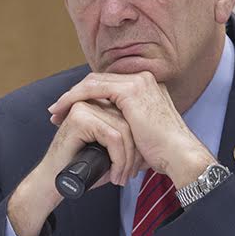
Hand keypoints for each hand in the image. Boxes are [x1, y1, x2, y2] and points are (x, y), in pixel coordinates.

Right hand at [7, 99, 145, 235]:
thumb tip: (152, 140)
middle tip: (130, 174)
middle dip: (135, 152)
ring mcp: (84, 107)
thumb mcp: (110, 151)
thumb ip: (126, 138)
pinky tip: (114, 176)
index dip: (137, 141)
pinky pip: (114, 136)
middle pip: (130, 122)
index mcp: (99, 104)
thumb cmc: (82, 169)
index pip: (130, 115)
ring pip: (124, 130)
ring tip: (122, 177)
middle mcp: (91, 101)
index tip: (137, 165)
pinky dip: (119, 159)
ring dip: (127, 160)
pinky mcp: (80, 118)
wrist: (56, 183)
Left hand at [47, 71, 212, 187]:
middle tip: (57, 111)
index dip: (86, 96)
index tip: (70, 111)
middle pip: (98, 81)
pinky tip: (63, 109)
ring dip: (70, 96)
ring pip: (93, 82)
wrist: (178, 155)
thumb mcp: (140, 135)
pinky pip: (93, 88)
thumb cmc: (162, 153)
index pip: (108, 86)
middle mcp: (142, 80)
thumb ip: (127, 127)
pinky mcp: (130, 90)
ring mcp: (137, 82)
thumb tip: (111, 138)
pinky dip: (75, 97)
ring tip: (55, 112)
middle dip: (74, 95)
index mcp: (146, 88)